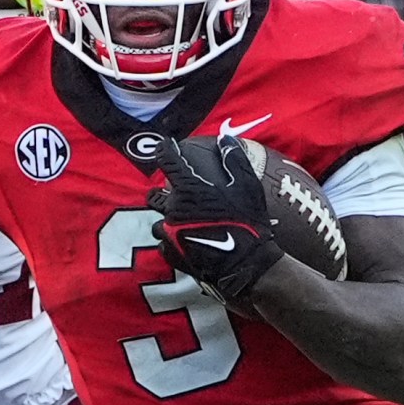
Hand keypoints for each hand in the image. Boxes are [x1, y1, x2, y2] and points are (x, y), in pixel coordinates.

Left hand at [147, 133, 279, 303]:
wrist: (246, 265)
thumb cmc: (248, 223)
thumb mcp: (248, 187)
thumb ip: (235, 160)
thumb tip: (226, 139)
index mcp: (190, 190)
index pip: (168, 161)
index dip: (164, 150)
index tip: (164, 145)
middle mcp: (174, 210)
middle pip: (155, 195)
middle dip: (159, 191)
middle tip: (170, 192)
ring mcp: (171, 234)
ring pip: (157, 223)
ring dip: (166, 220)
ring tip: (178, 221)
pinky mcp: (173, 255)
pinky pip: (164, 245)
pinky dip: (171, 242)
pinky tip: (183, 241)